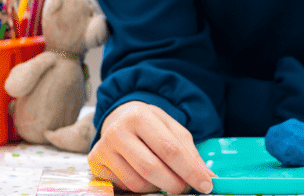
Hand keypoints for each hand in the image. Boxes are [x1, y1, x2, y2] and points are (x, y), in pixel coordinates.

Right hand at [87, 101, 215, 193]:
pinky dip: (142, 186)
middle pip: (151, 168)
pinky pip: (125, 185)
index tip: (206, 185)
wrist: (120, 117)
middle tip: (185, 187)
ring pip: (138, 182)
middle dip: (175, 184)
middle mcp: (118, 131)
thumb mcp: (173, 130)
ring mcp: (104, 147)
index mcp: (140, 116)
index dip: (190, 171)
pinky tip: (144, 175)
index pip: (170, 150)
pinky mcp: (96, 162)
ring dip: (158, 187)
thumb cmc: (151, 125)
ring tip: (164, 178)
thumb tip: (207, 178)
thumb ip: (190, 153)